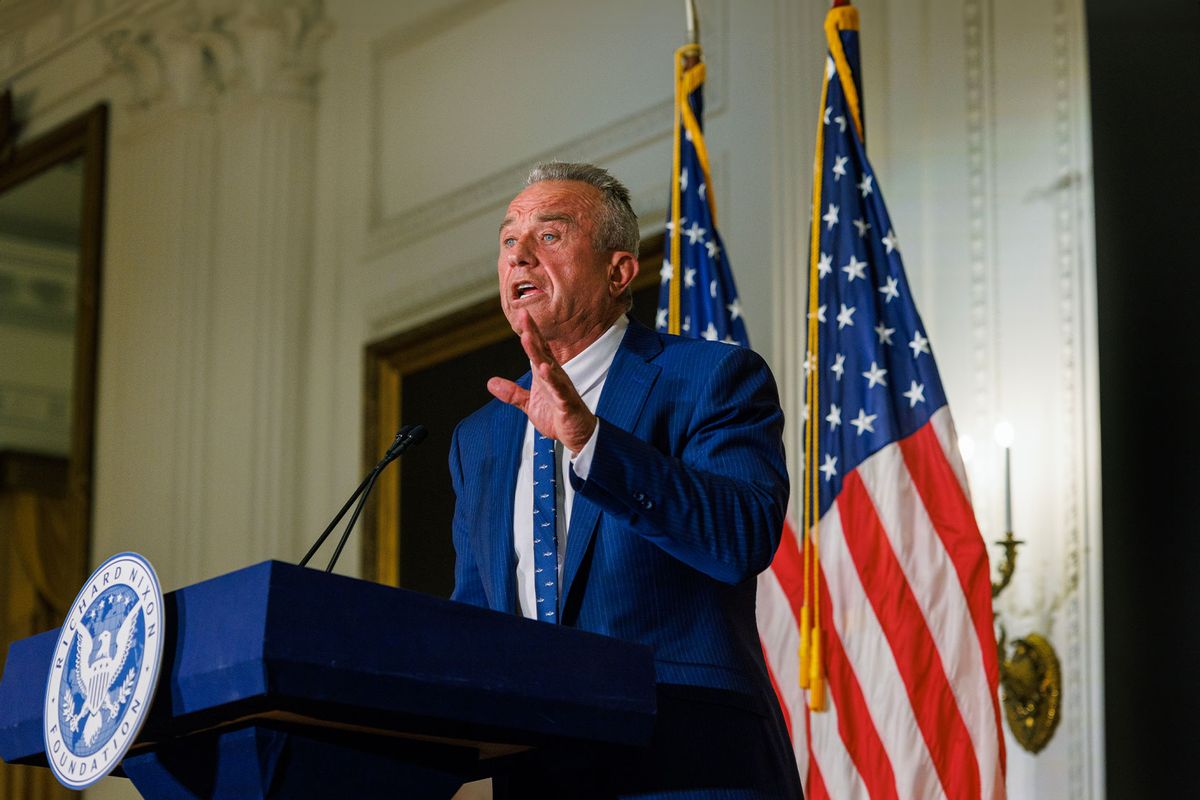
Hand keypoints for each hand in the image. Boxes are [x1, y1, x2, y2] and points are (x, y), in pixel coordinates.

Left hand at [487, 311, 596, 452]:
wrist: (578, 435)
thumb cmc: (558, 416)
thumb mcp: (529, 404)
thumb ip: (511, 393)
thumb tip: (491, 383)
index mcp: (545, 374)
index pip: (536, 349)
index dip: (529, 332)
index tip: (520, 314)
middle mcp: (554, 376)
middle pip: (542, 351)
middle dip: (532, 333)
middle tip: (523, 315)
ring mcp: (561, 388)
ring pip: (549, 366)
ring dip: (538, 352)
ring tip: (527, 338)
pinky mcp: (566, 402)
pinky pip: (559, 389)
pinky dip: (552, 379)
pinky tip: (545, 369)